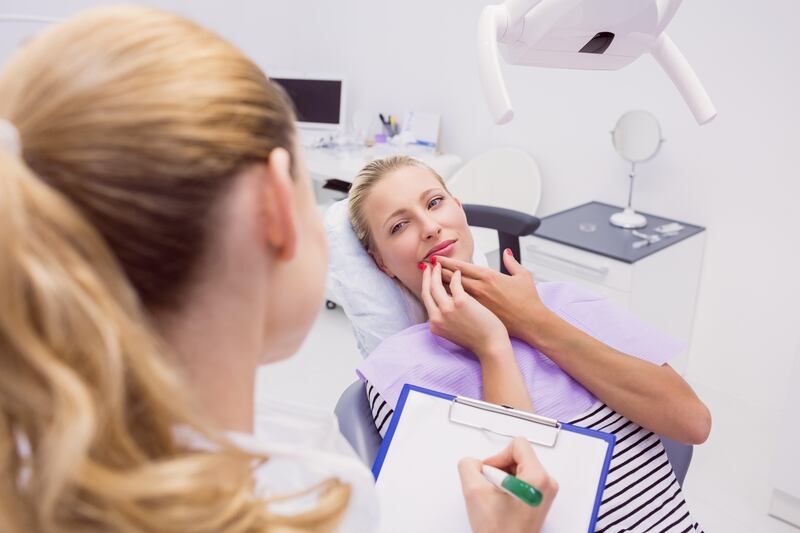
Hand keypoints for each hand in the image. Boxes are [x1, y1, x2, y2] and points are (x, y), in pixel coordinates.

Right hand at [420, 261, 509, 358]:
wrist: (491, 346)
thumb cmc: (477, 339)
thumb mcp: (453, 332)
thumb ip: (446, 320)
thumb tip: (445, 305)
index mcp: (435, 324)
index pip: (426, 301)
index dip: (425, 286)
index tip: (427, 277)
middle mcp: (437, 317)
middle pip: (427, 291)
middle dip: (427, 276)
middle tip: (429, 266)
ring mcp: (447, 309)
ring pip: (436, 285)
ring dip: (438, 272)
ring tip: (440, 265)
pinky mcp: (461, 302)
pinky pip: (455, 283)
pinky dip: (456, 275)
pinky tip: (458, 271)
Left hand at [436, 250, 550, 342]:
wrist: (530, 323)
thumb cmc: (528, 301)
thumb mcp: (523, 276)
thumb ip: (512, 262)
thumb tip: (507, 252)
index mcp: (488, 276)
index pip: (461, 266)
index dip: (446, 262)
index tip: (436, 258)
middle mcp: (479, 288)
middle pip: (451, 277)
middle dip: (437, 271)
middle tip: (426, 267)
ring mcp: (476, 302)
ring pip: (451, 292)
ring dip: (439, 285)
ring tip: (428, 280)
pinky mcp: (476, 315)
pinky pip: (456, 306)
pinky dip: (446, 301)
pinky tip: (438, 299)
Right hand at [458, 436, 557, 532]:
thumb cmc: (500, 532)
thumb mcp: (474, 492)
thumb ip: (468, 466)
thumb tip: (471, 462)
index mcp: (538, 478)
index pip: (518, 444)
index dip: (497, 456)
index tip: (489, 474)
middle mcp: (546, 484)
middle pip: (518, 456)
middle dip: (499, 470)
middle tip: (491, 489)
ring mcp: (544, 493)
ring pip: (517, 468)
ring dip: (501, 479)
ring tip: (496, 499)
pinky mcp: (538, 500)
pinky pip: (520, 480)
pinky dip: (507, 487)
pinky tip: (500, 503)